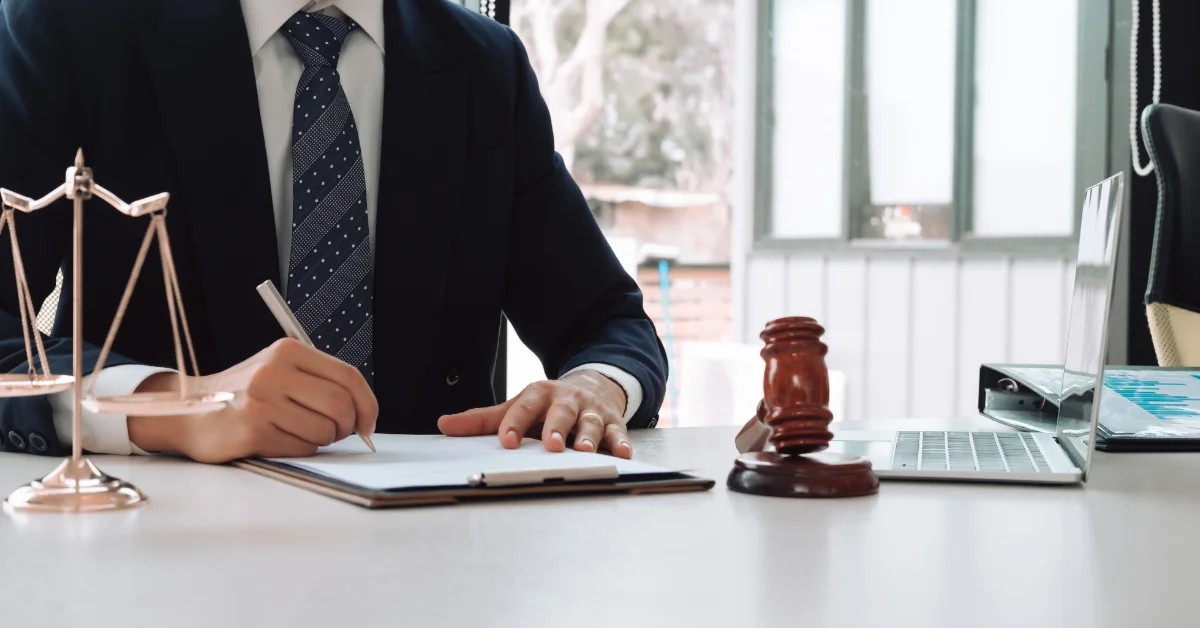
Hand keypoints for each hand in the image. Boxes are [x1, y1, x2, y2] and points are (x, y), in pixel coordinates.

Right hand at [128, 338, 377, 463]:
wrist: (190, 412)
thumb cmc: (246, 395)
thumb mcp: (281, 371)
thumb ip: (320, 381)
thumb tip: (365, 411)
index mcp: (287, 351)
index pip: (348, 376)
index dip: (368, 404)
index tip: (369, 423)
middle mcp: (274, 372)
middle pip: (341, 405)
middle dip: (347, 426)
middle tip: (337, 431)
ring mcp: (261, 402)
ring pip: (324, 431)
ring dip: (322, 439)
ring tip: (300, 431)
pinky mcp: (253, 431)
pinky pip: (302, 448)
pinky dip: (301, 448)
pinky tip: (280, 439)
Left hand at [437, 370, 632, 458]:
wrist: (592, 386)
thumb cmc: (548, 404)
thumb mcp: (517, 406)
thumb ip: (483, 420)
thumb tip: (444, 425)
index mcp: (539, 394)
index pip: (524, 407)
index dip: (514, 423)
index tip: (506, 441)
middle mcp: (566, 400)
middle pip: (561, 412)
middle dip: (557, 428)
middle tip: (551, 445)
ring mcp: (591, 411)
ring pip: (591, 423)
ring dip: (589, 436)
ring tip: (586, 451)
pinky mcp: (613, 422)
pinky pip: (618, 433)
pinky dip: (621, 443)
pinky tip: (622, 453)